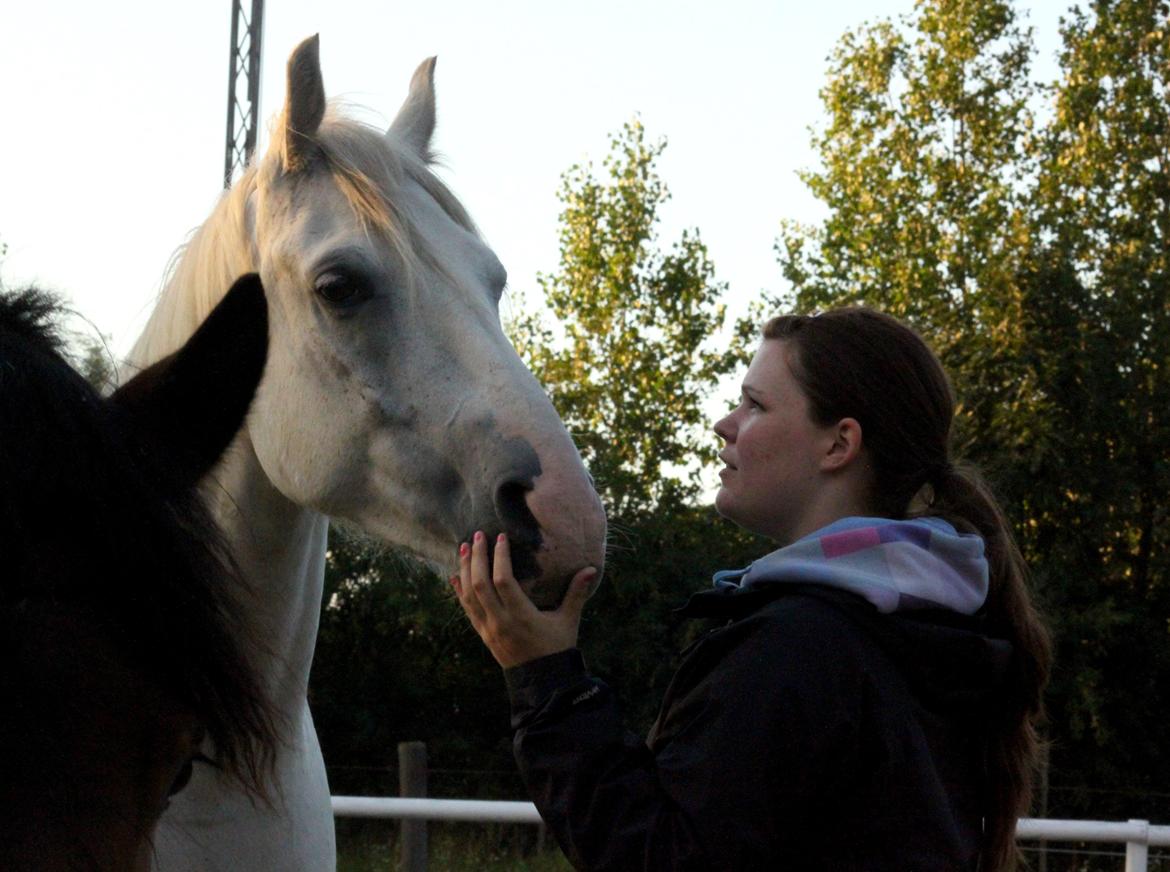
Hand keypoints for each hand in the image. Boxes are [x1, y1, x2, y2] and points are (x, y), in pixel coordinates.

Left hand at [453, 530, 596, 668]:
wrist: (542, 681)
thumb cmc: (557, 647)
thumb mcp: (569, 620)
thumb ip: (576, 593)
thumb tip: (591, 569)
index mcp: (521, 616)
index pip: (503, 581)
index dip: (499, 557)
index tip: (500, 537)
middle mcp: (500, 622)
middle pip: (480, 584)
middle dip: (476, 557)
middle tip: (477, 535)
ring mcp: (488, 629)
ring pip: (469, 595)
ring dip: (464, 570)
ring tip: (462, 548)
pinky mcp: (483, 635)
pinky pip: (466, 609)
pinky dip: (460, 591)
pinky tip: (455, 576)